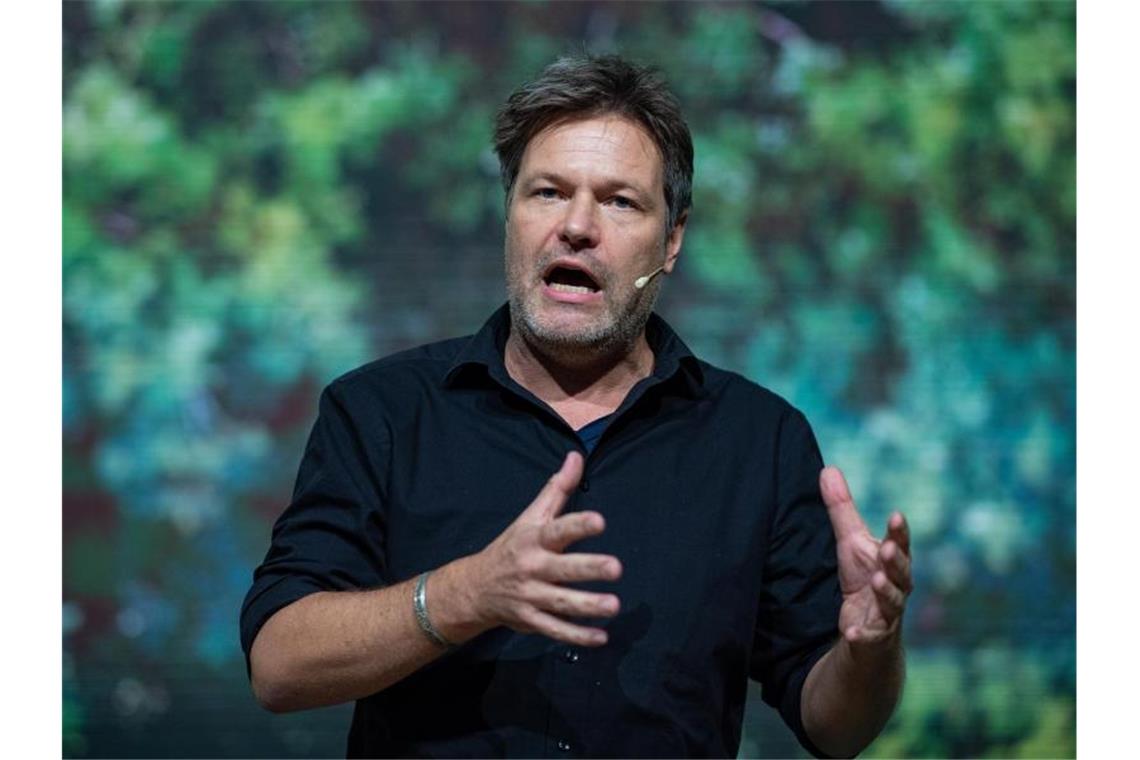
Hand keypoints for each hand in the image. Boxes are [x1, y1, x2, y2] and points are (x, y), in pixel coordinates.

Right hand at [464, 451, 621, 646]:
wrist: (475, 587)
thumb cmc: (512, 546)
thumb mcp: (530, 516)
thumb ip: (557, 489)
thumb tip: (577, 456)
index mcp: (533, 539)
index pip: (557, 530)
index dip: (578, 525)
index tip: (600, 521)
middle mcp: (531, 567)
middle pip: (562, 569)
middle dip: (589, 568)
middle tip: (616, 567)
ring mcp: (530, 596)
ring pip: (561, 603)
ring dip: (588, 606)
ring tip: (615, 606)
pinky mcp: (531, 620)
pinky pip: (555, 630)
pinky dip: (578, 636)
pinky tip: (601, 637)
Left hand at [820, 466, 912, 645]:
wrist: (869, 630)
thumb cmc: (863, 578)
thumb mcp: (851, 543)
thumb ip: (842, 509)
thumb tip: (828, 469)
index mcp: (892, 562)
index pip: (900, 544)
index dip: (899, 532)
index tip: (896, 515)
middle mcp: (897, 587)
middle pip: (902, 573)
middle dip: (896, 560)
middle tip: (888, 548)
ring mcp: (887, 614)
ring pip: (892, 603)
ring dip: (886, 591)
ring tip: (876, 579)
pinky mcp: (873, 638)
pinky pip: (868, 637)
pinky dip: (861, 635)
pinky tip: (853, 632)